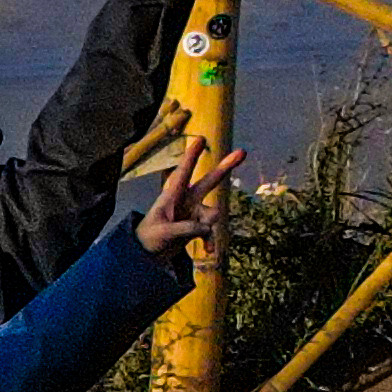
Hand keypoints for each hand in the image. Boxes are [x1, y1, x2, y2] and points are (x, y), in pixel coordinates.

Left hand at [133, 132, 227, 252]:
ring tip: (196, 239)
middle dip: (225, 167)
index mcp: (172, 196)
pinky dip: (210, 241)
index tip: (201, 138)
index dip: (192, 156)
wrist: (148, 253)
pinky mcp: (199, 225)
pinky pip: (211, 231)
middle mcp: (187, 200)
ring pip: (213, 214)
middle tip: (242, 152)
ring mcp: (194, 212)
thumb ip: (185, 229)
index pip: (183, 172)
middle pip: (209, 181)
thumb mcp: (163, 233)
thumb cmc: (149, 237)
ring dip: (207, 228)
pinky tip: (209, 251)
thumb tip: (206, 228)